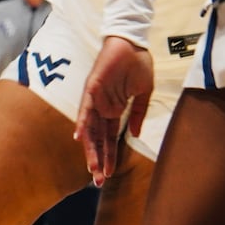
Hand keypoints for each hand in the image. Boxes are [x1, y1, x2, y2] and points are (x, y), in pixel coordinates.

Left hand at [75, 36, 154, 184]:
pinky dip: (82, 122)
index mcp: (115, 110)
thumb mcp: (144, 93)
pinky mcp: (92, 88)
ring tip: (92, 168)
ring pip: (90, 129)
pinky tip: (79, 138)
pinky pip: (85, 108)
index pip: (110, 139)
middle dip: (99, 160)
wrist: (133, 44)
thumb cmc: (138, 65)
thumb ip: (139, 114)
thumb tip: (135, 135)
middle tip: (98, 181)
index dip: (109, 156)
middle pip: (98, 139)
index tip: (109, 174)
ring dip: (91, 149)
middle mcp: (103, 108)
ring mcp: (96, 99)